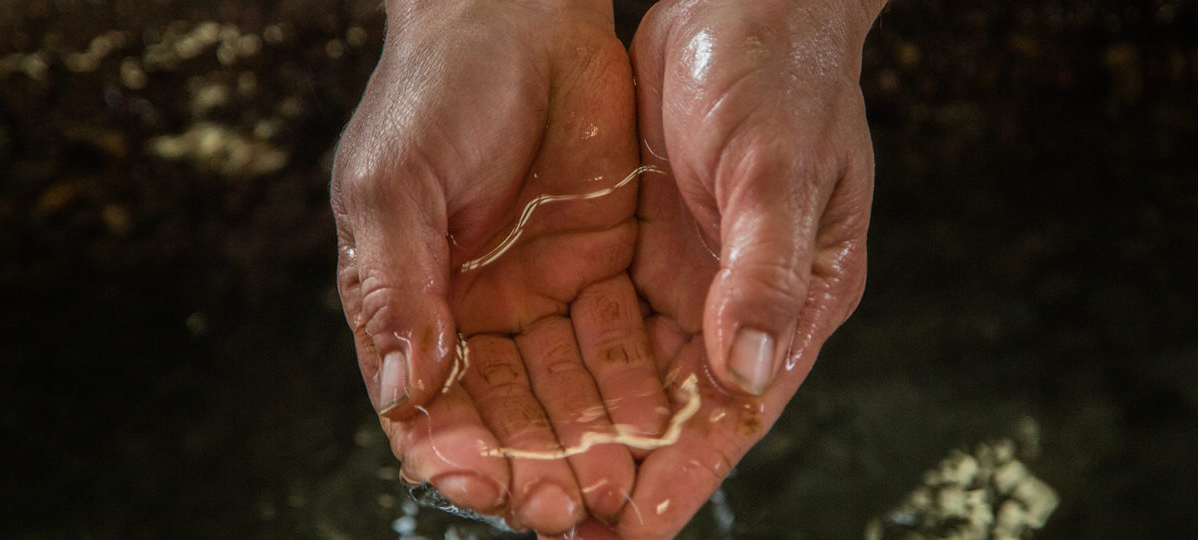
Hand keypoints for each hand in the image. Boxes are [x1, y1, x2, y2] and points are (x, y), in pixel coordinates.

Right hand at [330, 1, 668, 533]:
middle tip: (560, 507)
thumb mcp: (392, 183)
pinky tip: (652, 418)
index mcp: (408, 301)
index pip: (426, 403)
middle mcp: (475, 311)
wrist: (518, 14)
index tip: (484, 486)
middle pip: (502, 414)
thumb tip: (406, 390)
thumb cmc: (434, 89)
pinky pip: (618, 341)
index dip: (452, 452)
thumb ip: (394, 285)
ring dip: (585, 439)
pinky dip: (632, 384)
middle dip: (529, 464)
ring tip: (612, 482)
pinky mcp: (602, 267)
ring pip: (564, 390)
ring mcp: (541, 293)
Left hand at [589, 1, 882, 536]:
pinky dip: (571, 363)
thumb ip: (766, 271)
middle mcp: (740, 298)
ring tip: (536, 476)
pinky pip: (603, 321)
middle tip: (565, 520)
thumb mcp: (777, 170)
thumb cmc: (782, 73)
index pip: (737, 408)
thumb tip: (747, 369)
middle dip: (626, 463)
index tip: (636, 528)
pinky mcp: (644, 245)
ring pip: (633, 373)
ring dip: (590, 424)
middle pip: (679, 407)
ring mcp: (689, 273)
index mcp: (795, 296)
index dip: (687, 473)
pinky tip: (528, 396)